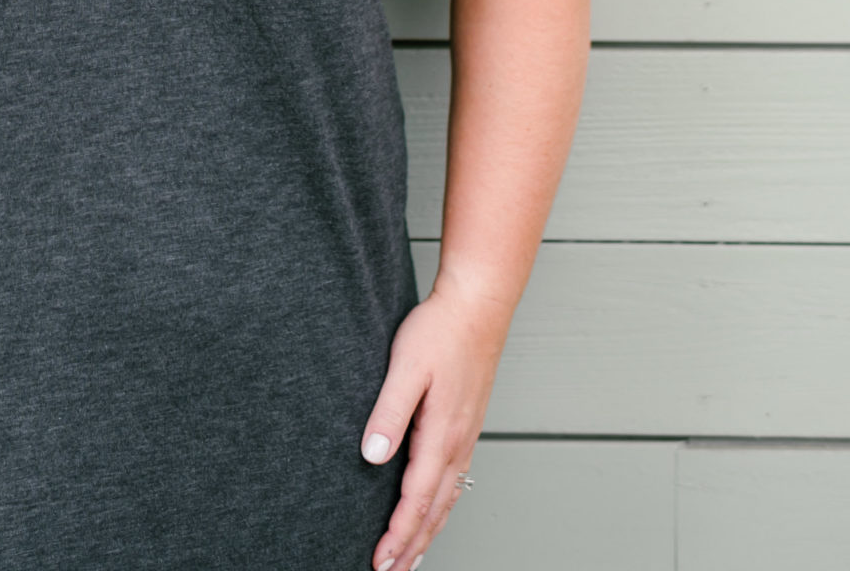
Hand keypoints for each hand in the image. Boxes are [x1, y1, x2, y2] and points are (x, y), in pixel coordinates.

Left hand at [361, 277, 510, 569]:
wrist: (478, 304)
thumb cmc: (440, 331)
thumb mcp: (405, 368)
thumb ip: (388, 414)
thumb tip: (371, 458)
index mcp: (441, 435)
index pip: (416, 500)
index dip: (397, 535)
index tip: (379, 561)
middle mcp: (457, 444)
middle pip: (434, 510)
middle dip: (412, 546)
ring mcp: (465, 436)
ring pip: (447, 499)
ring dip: (428, 532)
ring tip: (412, 558)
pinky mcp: (466, 426)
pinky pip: (455, 481)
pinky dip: (442, 508)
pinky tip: (436, 510)